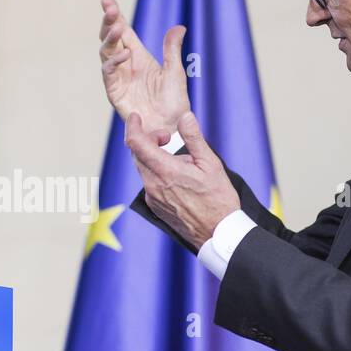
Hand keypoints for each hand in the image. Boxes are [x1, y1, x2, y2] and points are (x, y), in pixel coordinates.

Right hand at [98, 0, 190, 132]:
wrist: (170, 127)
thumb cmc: (174, 103)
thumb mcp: (175, 71)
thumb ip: (171, 49)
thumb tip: (179, 27)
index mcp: (139, 56)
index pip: (124, 31)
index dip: (115, 16)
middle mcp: (126, 64)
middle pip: (111, 38)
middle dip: (108, 22)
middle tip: (109, 8)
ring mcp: (118, 77)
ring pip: (106, 52)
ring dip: (110, 38)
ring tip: (117, 28)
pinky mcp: (115, 92)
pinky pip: (109, 73)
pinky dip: (114, 62)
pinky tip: (124, 54)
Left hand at [127, 110, 240, 250]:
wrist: (217, 234)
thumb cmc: (218, 199)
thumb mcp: (210, 163)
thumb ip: (194, 138)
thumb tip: (184, 117)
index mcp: (165, 171)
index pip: (135, 143)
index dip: (132, 126)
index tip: (137, 117)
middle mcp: (153, 185)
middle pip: (138, 154)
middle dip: (149, 140)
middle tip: (168, 138)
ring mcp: (152, 197)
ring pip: (144, 169)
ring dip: (154, 157)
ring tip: (180, 161)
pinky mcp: (155, 207)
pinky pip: (150, 183)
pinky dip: (157, 173)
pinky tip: (178, 178)